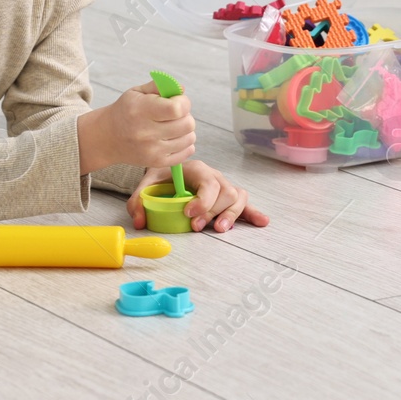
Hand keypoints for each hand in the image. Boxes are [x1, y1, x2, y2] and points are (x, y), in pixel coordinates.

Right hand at [77, 80, 194, 174]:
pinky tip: (174, 137)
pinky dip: (185, 144)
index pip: (177, 109)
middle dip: (186, 115)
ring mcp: (152, 150)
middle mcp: (146, 133)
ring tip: (173, 125)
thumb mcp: (137, 92)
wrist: (108, 137)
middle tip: (175, 114)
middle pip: (187, 124)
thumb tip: (181, 89)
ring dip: (186, 130)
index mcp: (141, 111)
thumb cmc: (126, 111)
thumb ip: (159, 86)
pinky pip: (186, 153)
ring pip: (189, 138)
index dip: (183, 102)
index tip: (177, 100)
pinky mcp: (156, 162)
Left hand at [127, 161, 268, 232]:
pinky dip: (253, 214)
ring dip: (230, 215)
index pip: (208, 181)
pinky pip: (245, 204)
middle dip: (212, 211)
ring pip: (237, 197)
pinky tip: (262, 222)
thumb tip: (140, 221)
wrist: (169, 174)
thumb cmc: (162, 179)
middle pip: (225, 192)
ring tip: (219, 229)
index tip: (188, 213)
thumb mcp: (146, 185)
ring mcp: (223, 187)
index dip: (203, 199)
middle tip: (195, 226)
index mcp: (196, 169)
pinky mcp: (228, 199)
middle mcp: (214, 176)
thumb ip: (139, 200)